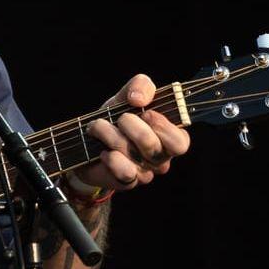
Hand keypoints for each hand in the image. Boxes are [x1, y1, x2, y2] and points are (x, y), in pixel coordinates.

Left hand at [73, 74, 190, 192]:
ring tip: (100, 128)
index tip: (145, 112)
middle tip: (120, 118)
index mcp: (171, 136)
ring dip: (110, 135)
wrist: (89, 140)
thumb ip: (141, 86)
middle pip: (154, 147)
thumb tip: (139, 98)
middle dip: (130, 125)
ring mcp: (146, 172)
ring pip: (134, 156)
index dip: (162, 126)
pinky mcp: (128, 181)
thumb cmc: (116, 118)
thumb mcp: (128, 95)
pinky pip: (125, 172)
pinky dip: (111, 158)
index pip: (180, 141)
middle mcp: (162, 157)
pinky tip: (104, 152)